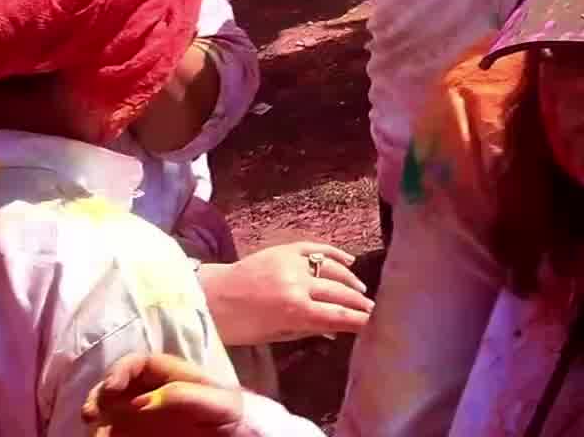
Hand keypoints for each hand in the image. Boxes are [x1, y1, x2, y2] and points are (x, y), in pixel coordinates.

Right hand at [83, 354, 265, 434]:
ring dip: (96, 418)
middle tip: (91, 413)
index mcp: (171, 375)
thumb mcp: (219, 403)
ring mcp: (139, 414)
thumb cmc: (229, 419)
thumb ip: (184, 395)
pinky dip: (101, 434)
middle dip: (98, 394)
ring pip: (107, 409)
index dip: (120, 369)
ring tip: (97, 435)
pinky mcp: (133, 435)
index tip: (111, 387)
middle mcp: (149, 391)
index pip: (139, 363)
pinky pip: (110, 431)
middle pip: (114, 384)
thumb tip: (140, 402)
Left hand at [201, 241, 371, 345]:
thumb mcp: (273, 335)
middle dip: (359, 302)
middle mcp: (298, 284)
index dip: (359, 320)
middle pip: (340, 292)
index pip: (337, 316)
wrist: (208, 297)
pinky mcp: (285, 249)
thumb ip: (307, 329)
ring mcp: (292, 263)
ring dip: (350, 280)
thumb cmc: (237, 326)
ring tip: (361, 290)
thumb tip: (336, 330)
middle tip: (374, 309)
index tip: (375, 323)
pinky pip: (318, 248)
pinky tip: (349, 261)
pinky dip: (335, 254)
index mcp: (294, 310)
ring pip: (333, 268)